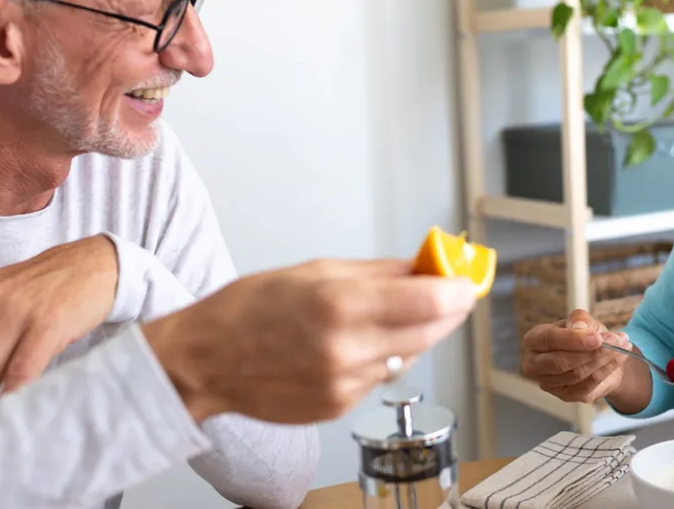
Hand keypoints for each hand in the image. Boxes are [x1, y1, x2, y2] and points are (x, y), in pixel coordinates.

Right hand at [143, 258, 477, 424]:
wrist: (205, 361)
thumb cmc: (249, 309)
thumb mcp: (315, 270)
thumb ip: (378, 272)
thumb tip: (424, 266)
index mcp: (341, 304)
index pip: (430, 300)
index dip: (459, 289)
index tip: (468, 280)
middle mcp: (347, 348)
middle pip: (431, 331)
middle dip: (448, 310)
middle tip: (452, 292)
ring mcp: (345, 384)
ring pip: (409, 358)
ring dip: (413, 336)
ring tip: (388, 316)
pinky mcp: (340, 407)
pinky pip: (381, 379)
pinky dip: (381, 361)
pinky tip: (356, 346)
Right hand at [520, 309, 631, 403]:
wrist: (597, 356)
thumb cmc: (584, 336)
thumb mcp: (583, 320)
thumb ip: (580, 319)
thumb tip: (579, 327)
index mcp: (534, 341)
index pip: (548, 340)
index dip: (572, 339)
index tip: (597, 338)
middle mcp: (535, 364)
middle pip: (561, 362)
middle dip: (592, 352)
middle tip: (615, 341)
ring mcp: (549, 383)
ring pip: (577, 374)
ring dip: (604, 360)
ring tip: (621, 346)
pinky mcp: (566, 396)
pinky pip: (588, 385)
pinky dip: (607, 370)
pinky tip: (619, 358)